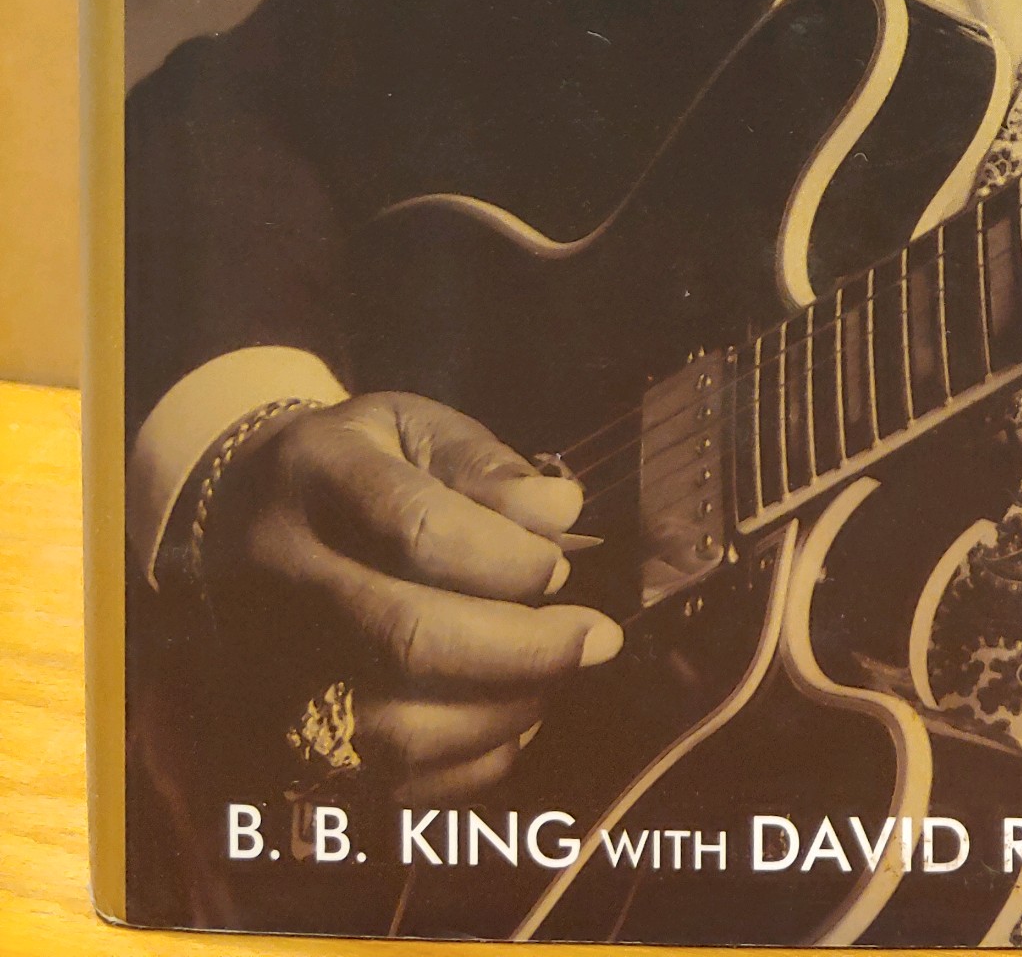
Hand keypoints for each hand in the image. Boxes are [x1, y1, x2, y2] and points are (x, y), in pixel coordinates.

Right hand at [201, 391, 624, 800]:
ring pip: (393, 727)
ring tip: (558, 675)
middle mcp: (282, 575)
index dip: (505, 558)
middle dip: (524, 647)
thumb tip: (561, 513)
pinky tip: (512, 719)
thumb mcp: (412, 427)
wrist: (234, 519)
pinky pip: (385, 784)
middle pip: (407, 636)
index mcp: (316, 476)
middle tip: (597, 637)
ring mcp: (270, 668)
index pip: (415, 528)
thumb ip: (487, 466)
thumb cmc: (353, 466)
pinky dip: (467, 765)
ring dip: (502, 711)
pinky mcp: (279, 737)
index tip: (561, 567)